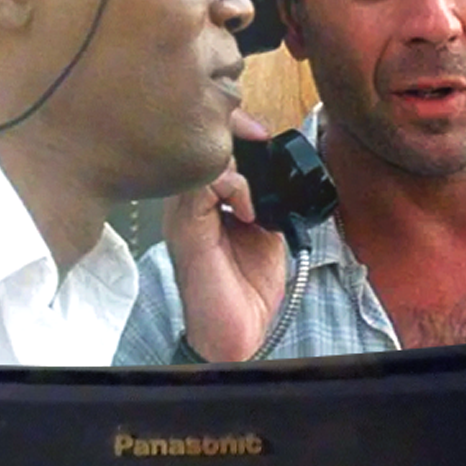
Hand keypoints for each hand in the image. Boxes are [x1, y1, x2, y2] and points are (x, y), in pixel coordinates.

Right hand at [165, 109, 288, 361]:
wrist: (236, 333)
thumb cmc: (246, 289)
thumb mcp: (266, 232)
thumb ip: (266, 199)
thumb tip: (282, 174)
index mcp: (205, 200)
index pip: (213, 148)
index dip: (238, 132)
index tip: (265, 135)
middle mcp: (188, 202)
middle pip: (202, 145)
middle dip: (235, 132)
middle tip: (262, 139)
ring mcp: (183, 213)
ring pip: (202, 159)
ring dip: (235, 160)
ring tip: (256, 182)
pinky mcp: (187, 228)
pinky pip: (203, 186)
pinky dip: (232, 187)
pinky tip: (248, 208)